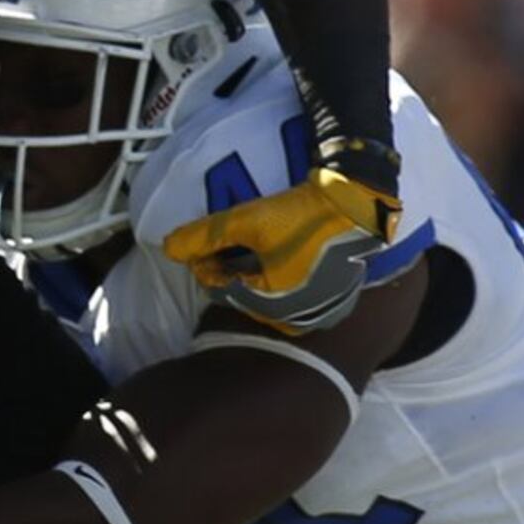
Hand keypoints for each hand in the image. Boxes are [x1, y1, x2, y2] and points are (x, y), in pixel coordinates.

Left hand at [157, 135, 401, 333]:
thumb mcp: (246, 221)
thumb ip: (204, 236)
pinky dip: (287, 279)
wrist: (356, 204)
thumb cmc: (300, 215)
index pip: (222, 290)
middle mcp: (296, 319)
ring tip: (258, 245)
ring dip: (260, 274)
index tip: (206, 243)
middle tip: (233, 242)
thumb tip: (167, 248)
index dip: (208, 265)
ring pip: (273, 296)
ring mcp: (320, 313)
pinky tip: (287, 255)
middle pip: (248, 295)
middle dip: (235, 270)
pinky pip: (300, 296)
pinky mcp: (337, 300)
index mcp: (271, 306)